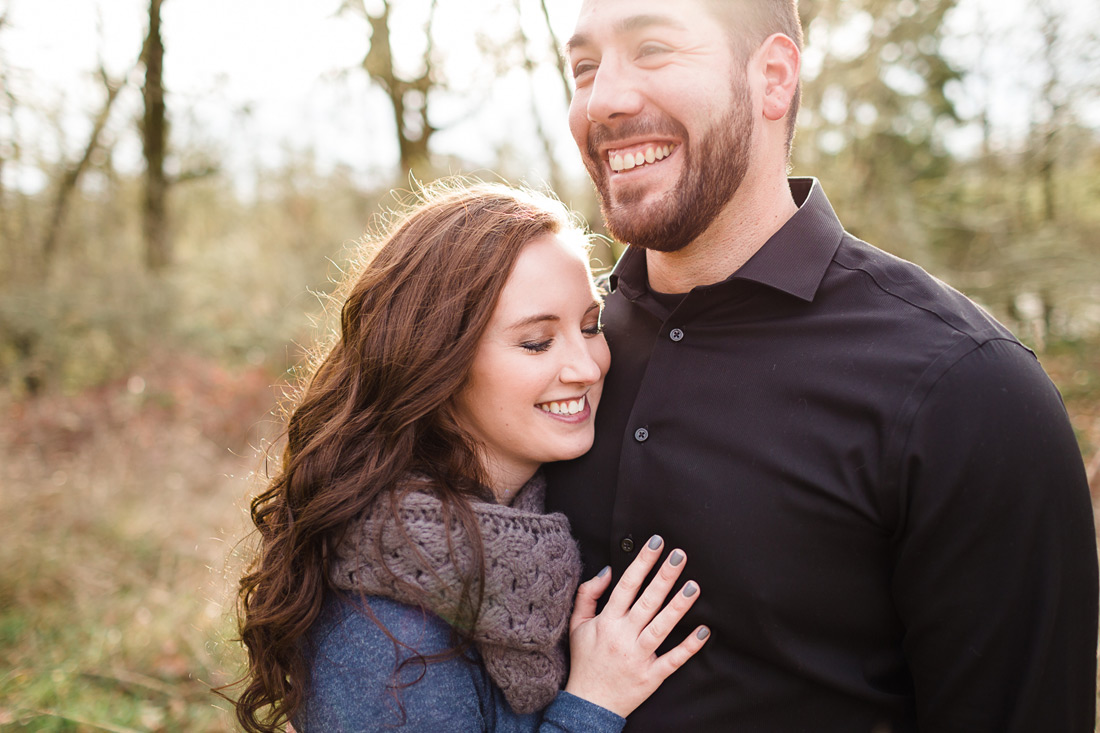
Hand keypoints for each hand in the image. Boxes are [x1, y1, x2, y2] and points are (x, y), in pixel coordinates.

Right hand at [564, 535, 709, 716]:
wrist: (589, 704)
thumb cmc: (585, 661)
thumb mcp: (577, 625)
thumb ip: (589, 594)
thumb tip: (608, 571)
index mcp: (607, 622)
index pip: (626, 585)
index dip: (642, 562)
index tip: (656, 543)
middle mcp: (623, 637)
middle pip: (647, 602)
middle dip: (664, 577)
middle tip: (680, 555)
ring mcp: (639, 657)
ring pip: (661, 627)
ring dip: (678, 606)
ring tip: (694, 585)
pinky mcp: (652, 676)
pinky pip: (673, 660)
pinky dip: (688, 647)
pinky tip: (703, 631)